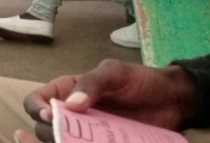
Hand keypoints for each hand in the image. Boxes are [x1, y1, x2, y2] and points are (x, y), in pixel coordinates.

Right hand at [21, 60, 198, 141]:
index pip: (35, 102)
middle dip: (50, 133)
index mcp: (65, 91)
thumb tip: (71, 105)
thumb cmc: (140, 80)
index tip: (51, 115)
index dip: (36, 109)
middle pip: (43, 129)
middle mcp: (70, 115)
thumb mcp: (115, 73)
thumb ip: (92, 82)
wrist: (173, 101)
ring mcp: (85, 135)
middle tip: (66, 136)